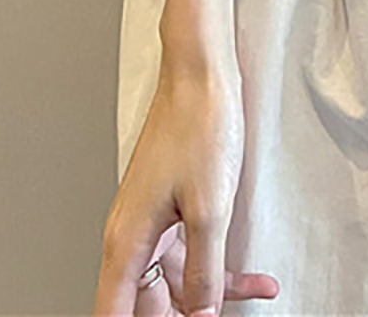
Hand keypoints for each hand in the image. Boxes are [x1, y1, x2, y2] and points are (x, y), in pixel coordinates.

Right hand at [93, 66, 279, 314]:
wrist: (203, 74)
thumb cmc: (198, 125)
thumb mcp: (209, 212)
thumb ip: (203, 272)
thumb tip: (200, 315)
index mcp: (126, 244)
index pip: (113, 315)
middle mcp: (132, 237)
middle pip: (146, 305)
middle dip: (182, 316)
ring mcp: (153, 222)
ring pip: (175, 281)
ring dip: (213, 295)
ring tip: (253, 297)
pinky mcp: (174, 208)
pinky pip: (192, 253)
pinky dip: (221, 269)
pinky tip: (253, 281)